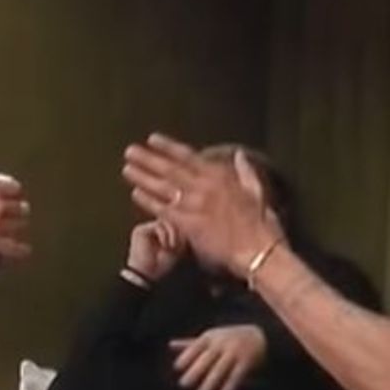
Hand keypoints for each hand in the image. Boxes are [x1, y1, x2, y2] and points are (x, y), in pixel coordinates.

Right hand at [0, 178, 31, 257]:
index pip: (13, 188)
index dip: (14, 192)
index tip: (14, 194)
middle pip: (19, 207)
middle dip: (19, 210)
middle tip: (19, 211)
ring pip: (19, 225)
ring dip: (19, 226)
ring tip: (19, 227)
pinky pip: (13, 247)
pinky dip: (20, 249)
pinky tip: (25, 250)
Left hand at [123, 135, 283, 276]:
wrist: (258, 251)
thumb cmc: (262, 224)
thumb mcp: (258, 191)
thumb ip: (246, 171)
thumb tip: (239, 155)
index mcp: (220, 176)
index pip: (188, 157)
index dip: (168, 147)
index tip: (153, 139)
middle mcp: (203, 187)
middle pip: (170, 169)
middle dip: (148, 159)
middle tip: (130, 151)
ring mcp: (193, 205)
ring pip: (163, 187)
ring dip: (143, 177)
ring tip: (127, 169)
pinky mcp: (187, 224)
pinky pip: (163, 210)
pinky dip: (148, 201)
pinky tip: (136, 194)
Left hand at [170, 324, 266, 389]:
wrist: (263, 335)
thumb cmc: (230, 338)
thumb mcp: (212, 337)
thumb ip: (192, 343)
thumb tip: (170, 345)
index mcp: (211, 336)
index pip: (196, 346)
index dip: (187, 356)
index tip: (177, 367)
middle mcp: (223, 342)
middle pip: (207, 358)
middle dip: (195, 371)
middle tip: (184, 384)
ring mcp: (235, 351)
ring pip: (220, 370)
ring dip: (209, 384)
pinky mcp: (246, 361)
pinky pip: (235, 377)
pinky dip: (228, 389)